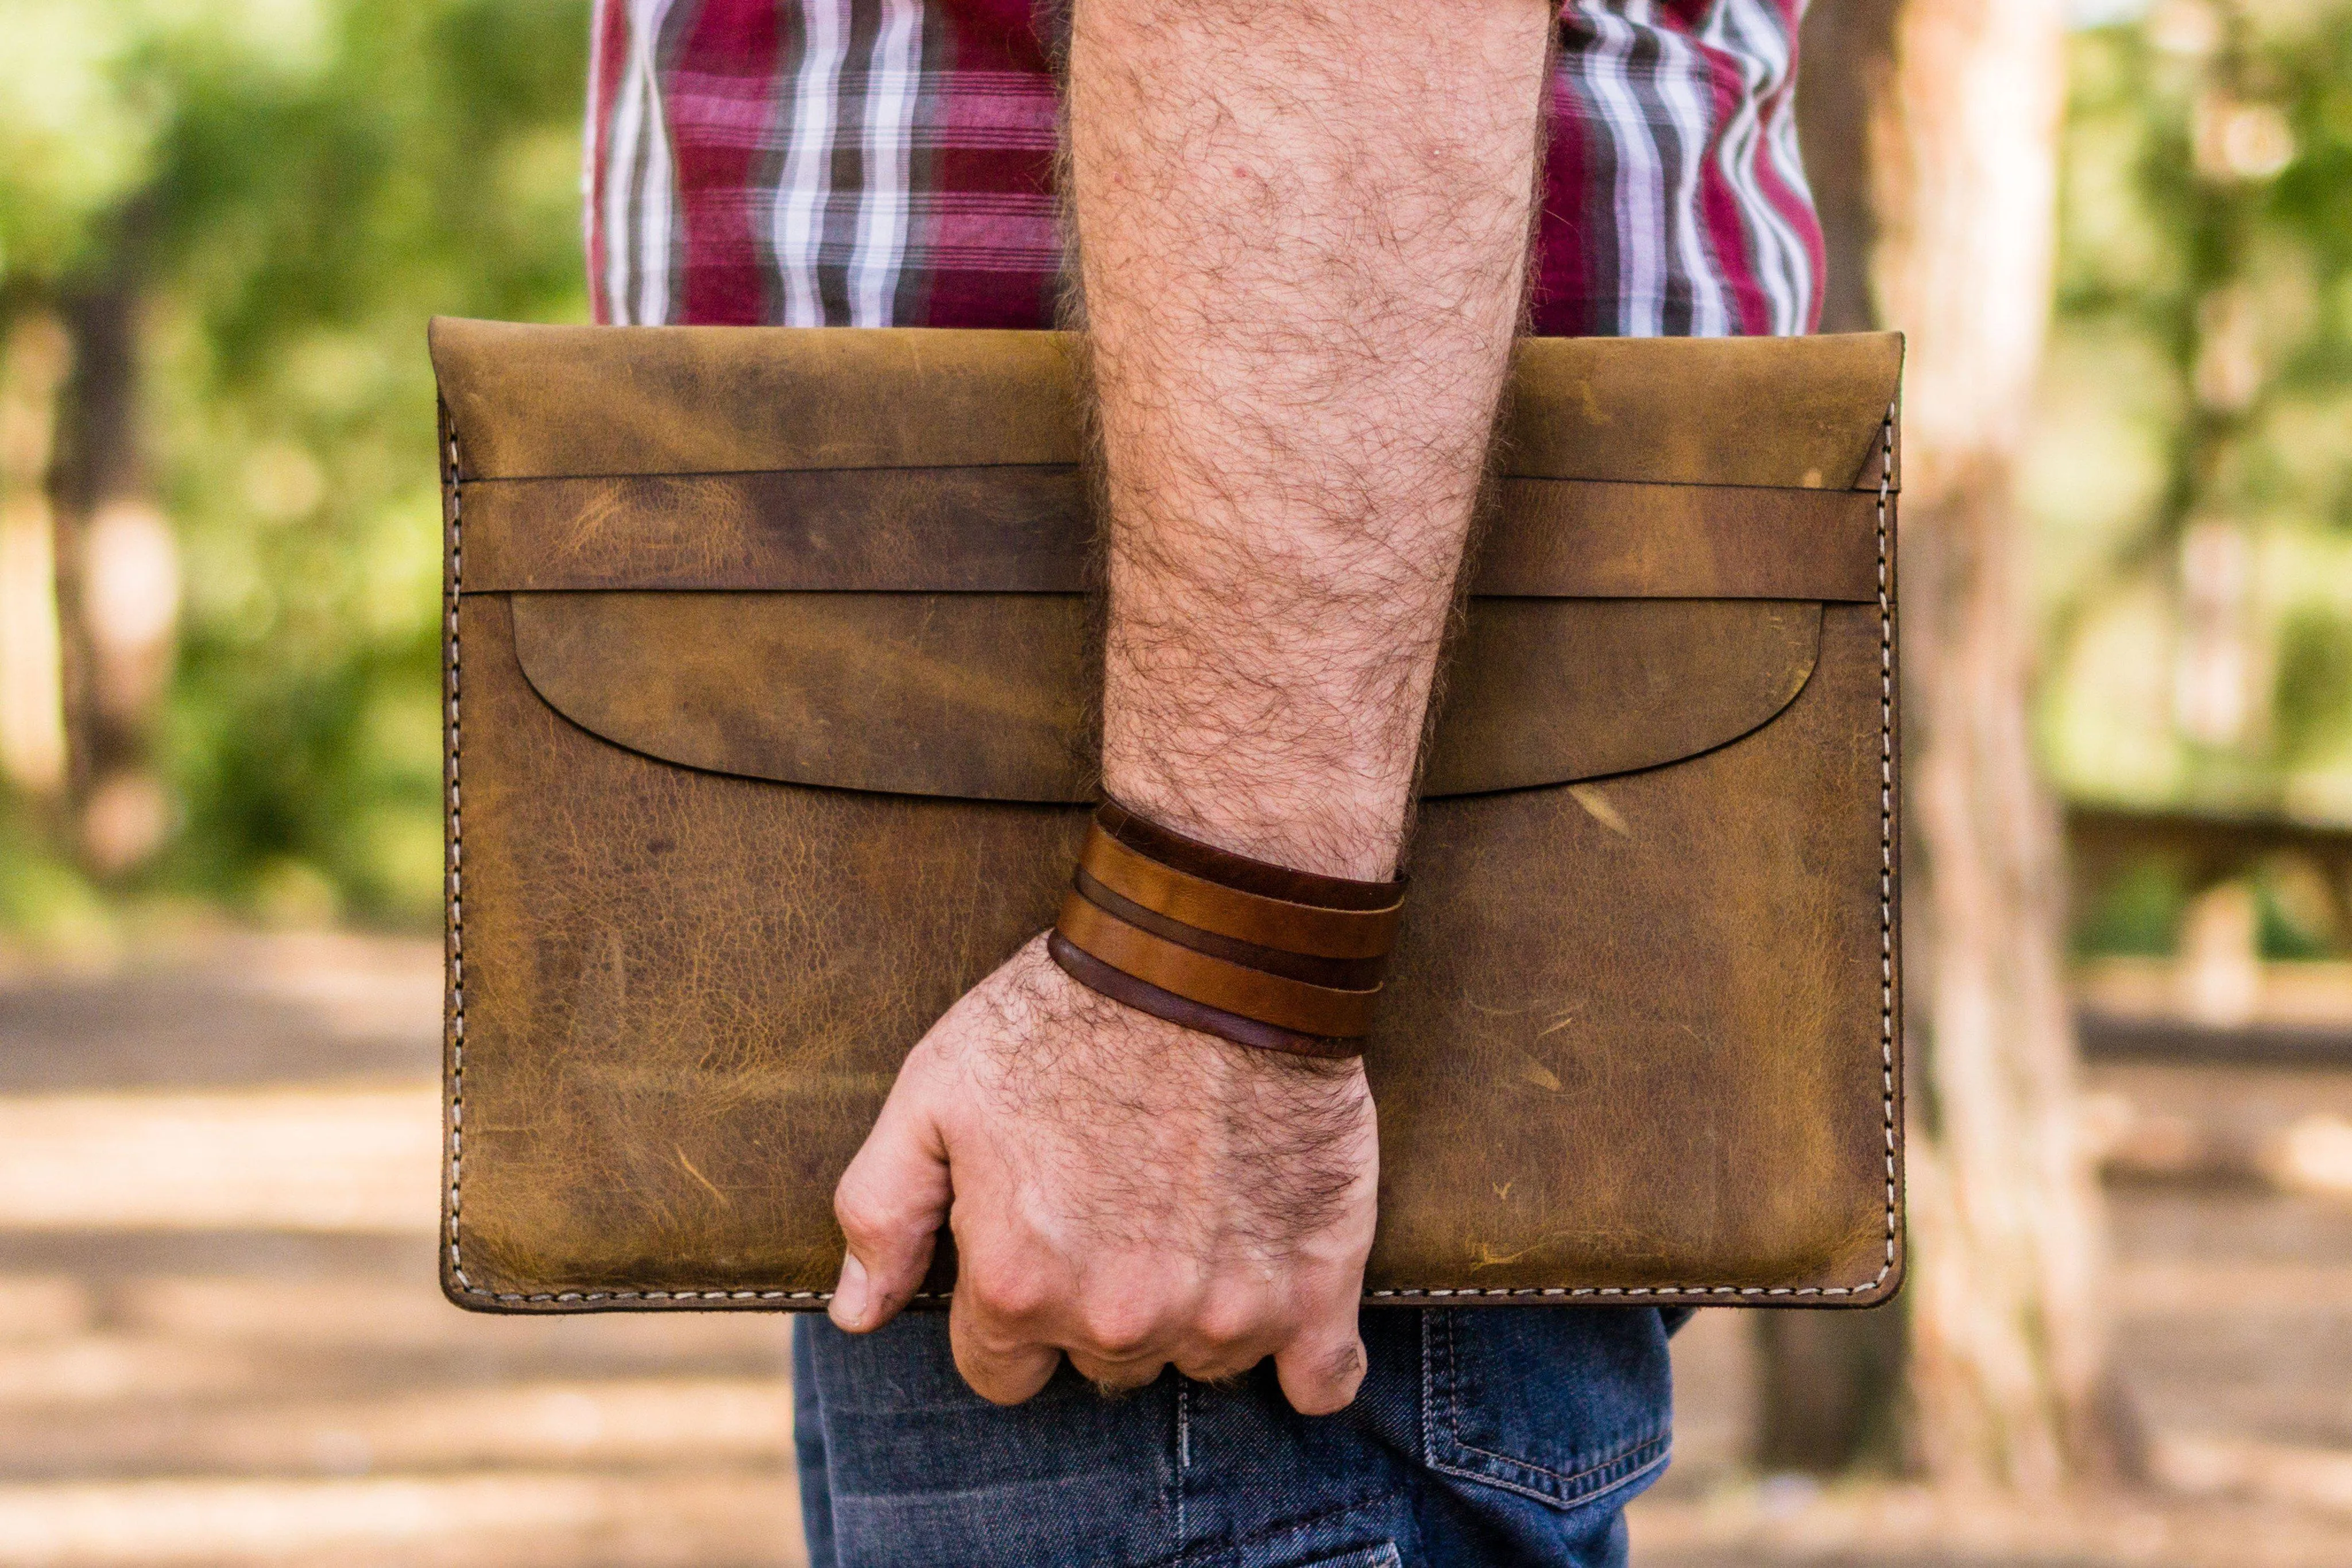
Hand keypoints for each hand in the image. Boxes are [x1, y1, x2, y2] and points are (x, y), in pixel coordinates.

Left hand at [828, 933, 1377, 1413]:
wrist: (1213, 950)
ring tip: (1198, 1205)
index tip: (1040, 1237)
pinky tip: (1285, 1301)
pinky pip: (1324, 1382)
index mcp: (1020, 1286)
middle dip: (1100, 1303)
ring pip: (1199, 1360)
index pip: (1000, 1371)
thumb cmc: (1066, 1012)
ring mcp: (1226, 1312)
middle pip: (1101, 1365)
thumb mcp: (933, 1092)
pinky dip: (1308, 1357)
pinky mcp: (1317, 1286)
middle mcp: (1120, 1321)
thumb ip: (884, 1213)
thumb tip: (860, 1313)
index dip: (1012, 1305)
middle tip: (1122, 1200)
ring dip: (1194, 1308)